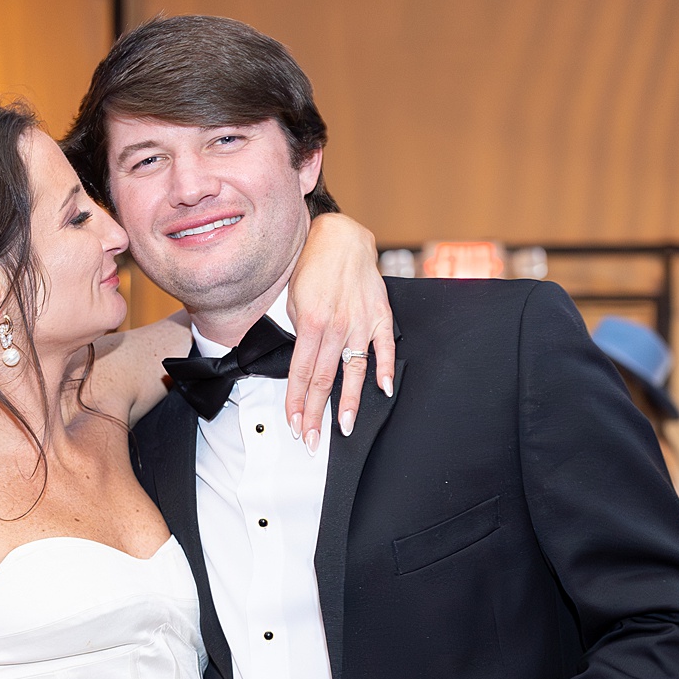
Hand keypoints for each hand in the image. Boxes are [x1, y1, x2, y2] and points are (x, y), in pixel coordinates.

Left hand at [286, 213, 397, 449]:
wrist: (340, 238)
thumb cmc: (313, 267)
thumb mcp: (292, 300)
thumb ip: (298, 333)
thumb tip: (300, 363)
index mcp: (310, 324)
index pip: (300, 374)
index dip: (296, 403)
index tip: (294, 425)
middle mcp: (336, 327)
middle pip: (323, 380)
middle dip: (315, 414)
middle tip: (311, 440)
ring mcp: (361, 323)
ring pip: (353, 371)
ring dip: (349, 402)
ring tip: (345, 427)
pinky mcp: (380, 316)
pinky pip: (385, 347)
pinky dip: (385, 369)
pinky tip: (384, 390)